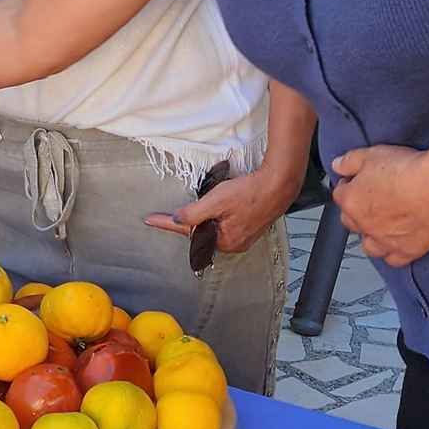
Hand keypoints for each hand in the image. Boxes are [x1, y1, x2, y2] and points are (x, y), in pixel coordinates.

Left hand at [144, 161, 303, 255]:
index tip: (149, 220)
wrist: (279, 184)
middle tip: (182, 207)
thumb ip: (193, 213)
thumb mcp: (216, 200)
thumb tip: (175, 221)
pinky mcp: (250, 228)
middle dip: (191, 221)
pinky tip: (222, 204)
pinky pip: (226, 225)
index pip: (188, 233)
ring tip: (208, 203)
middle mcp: (233, 244)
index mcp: (224, 241)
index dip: (167, 224)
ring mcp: (243, 237)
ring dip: (206, 217)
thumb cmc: (249, 191)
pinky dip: (219, 216)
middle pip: (202, 233)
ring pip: (215, 228)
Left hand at [331, 145, 428, 266]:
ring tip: (380, 224)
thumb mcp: (371, 154)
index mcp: (352, 200)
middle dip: (356, 211)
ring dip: (371, 236)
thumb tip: (338, 165)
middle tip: (369, 200)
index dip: (348, 185)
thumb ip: (349, 161)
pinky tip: (397, 243)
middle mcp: (365, 224)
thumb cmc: (408, 171)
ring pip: (369, 245)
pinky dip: (392, 253)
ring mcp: (385, 241)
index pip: (339, 194)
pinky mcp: (407, 251)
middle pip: (351, 221)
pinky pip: (393, 260)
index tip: (355, 181)